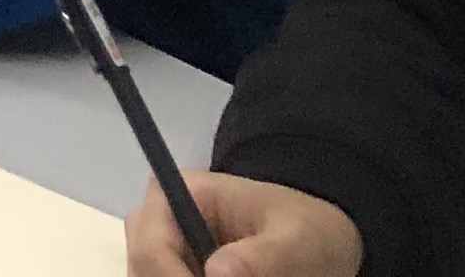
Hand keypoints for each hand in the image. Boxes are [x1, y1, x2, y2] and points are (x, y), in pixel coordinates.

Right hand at [123, 174, 360, 276]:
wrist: (319, 240)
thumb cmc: (309, 230)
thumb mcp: (299, 241)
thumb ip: (265, 257)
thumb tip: (217, 273)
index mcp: (181, 195)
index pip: (150, 245)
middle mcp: (160, 221)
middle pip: (144, 270)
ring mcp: (167, 250)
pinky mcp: (178, 270)